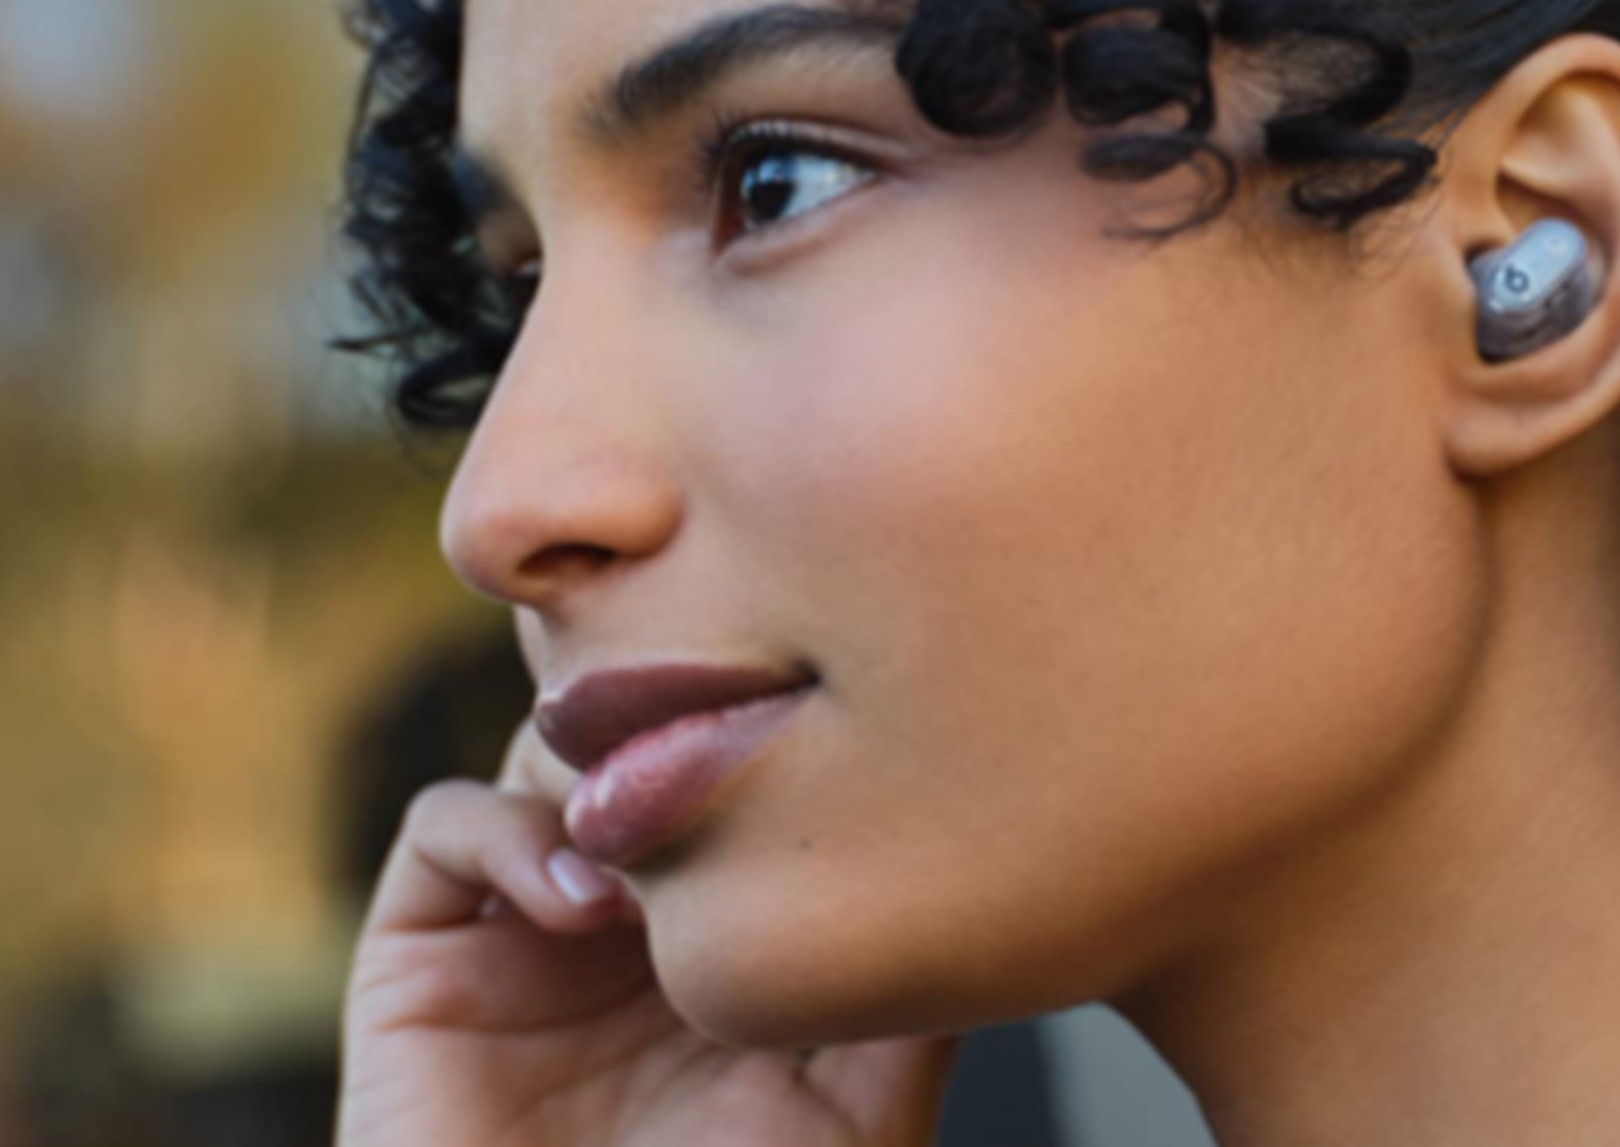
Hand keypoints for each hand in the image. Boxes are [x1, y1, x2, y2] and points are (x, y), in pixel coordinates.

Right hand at [335, 711, 963, 1146]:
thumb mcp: (869, 1107)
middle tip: (724, 746)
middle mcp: (628, 915)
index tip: (812, 716)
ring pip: (542, 756)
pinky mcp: (423, 964)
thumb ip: (915, 990)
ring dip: (598, 768)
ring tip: (659, 848)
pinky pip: (445, 825)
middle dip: (673, 718)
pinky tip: (585, 904)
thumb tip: (991, 859)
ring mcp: (525, 929)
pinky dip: (508, 829)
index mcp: (722, 927)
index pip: (729, 766)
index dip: (759, 723)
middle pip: (636, 736)